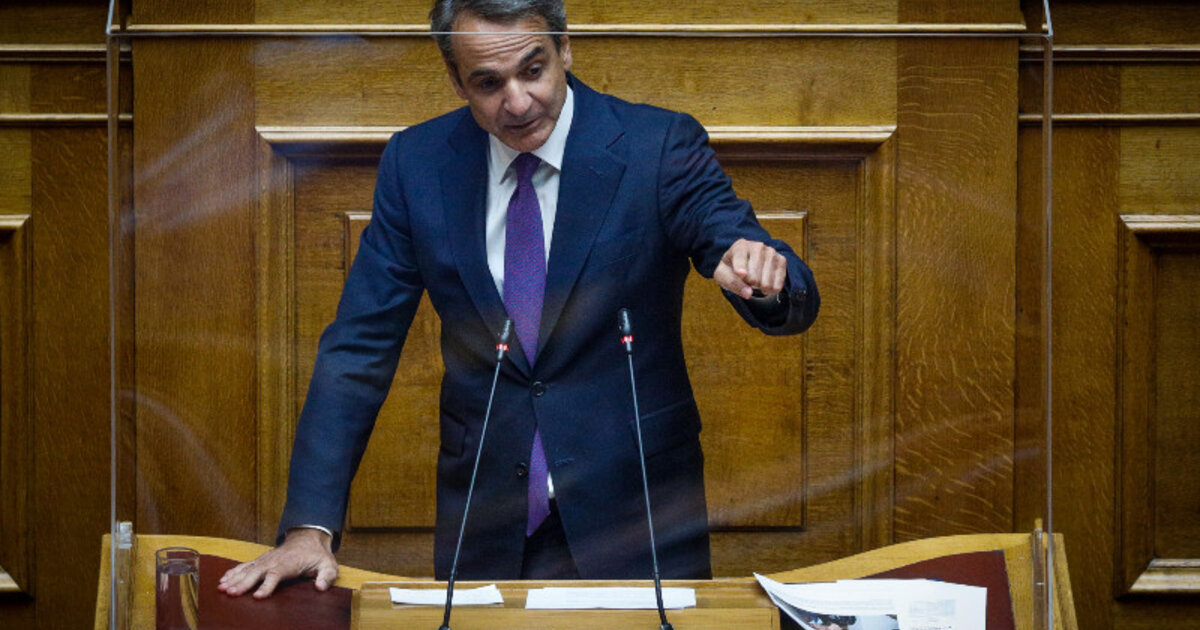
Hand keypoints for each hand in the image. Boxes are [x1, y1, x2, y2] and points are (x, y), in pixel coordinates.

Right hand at [217, 527, 337, 598]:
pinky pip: (245, 566)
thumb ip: (326, 576)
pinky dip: (233, 572)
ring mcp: (266, 560)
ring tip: (221, 588)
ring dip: (234, 578)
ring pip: (247, 569)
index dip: (267, 586)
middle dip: (243, 583)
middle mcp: (274, 560)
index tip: (258, 596)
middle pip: (257, 573)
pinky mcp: (261, 561)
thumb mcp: (328, 565)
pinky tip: (223, 580)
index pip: (276, 575)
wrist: (309, 537)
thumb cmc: (317, 555)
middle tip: (230, 593)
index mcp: (289, 563)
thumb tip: (320, 587)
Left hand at [713, 238, 786, 298]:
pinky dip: (770, 290)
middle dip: (748, 285)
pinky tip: (765, 285)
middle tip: (746, 280)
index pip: (741, 259)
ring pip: (766, 283)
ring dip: (759, 288)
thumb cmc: (731, 270)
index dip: (741, 270)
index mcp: (740, 246)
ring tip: (755, 281)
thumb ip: (732, 283)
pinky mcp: (782, 260)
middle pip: (754, 277)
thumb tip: (748, 293)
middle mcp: (757, 246)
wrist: (745, 264)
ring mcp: (771, 252)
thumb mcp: (723, 276)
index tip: (741, 274)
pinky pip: (778, 285)